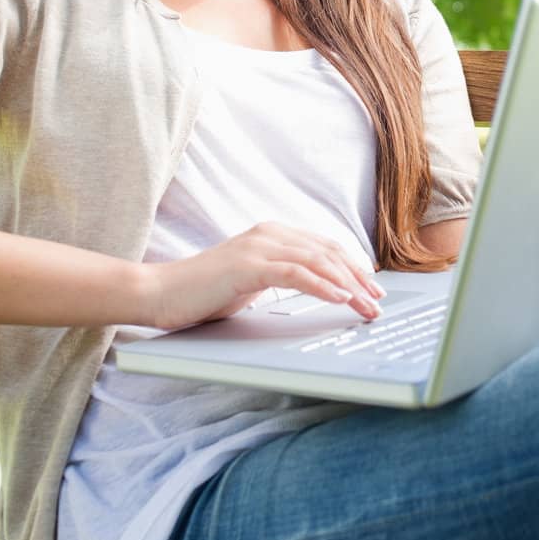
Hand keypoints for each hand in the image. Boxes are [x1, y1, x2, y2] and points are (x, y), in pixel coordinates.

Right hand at [142, 221, 384, 331]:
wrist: (160, 293)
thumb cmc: (204, 293)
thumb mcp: (252, 282)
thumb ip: (280, 277)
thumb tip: (315, 288)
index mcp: (272, 234)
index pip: (324, 247)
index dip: (353, 266)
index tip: (373, 288)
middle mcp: (269, 233)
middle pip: (328, 252)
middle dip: (359, 278)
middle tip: (378, 302)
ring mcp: (258, 247)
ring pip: (317, 261)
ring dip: (348, 286)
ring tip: (367, 306)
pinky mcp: (248, 266)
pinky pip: (295, 273)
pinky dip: (322, 285)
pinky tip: (340, 298)